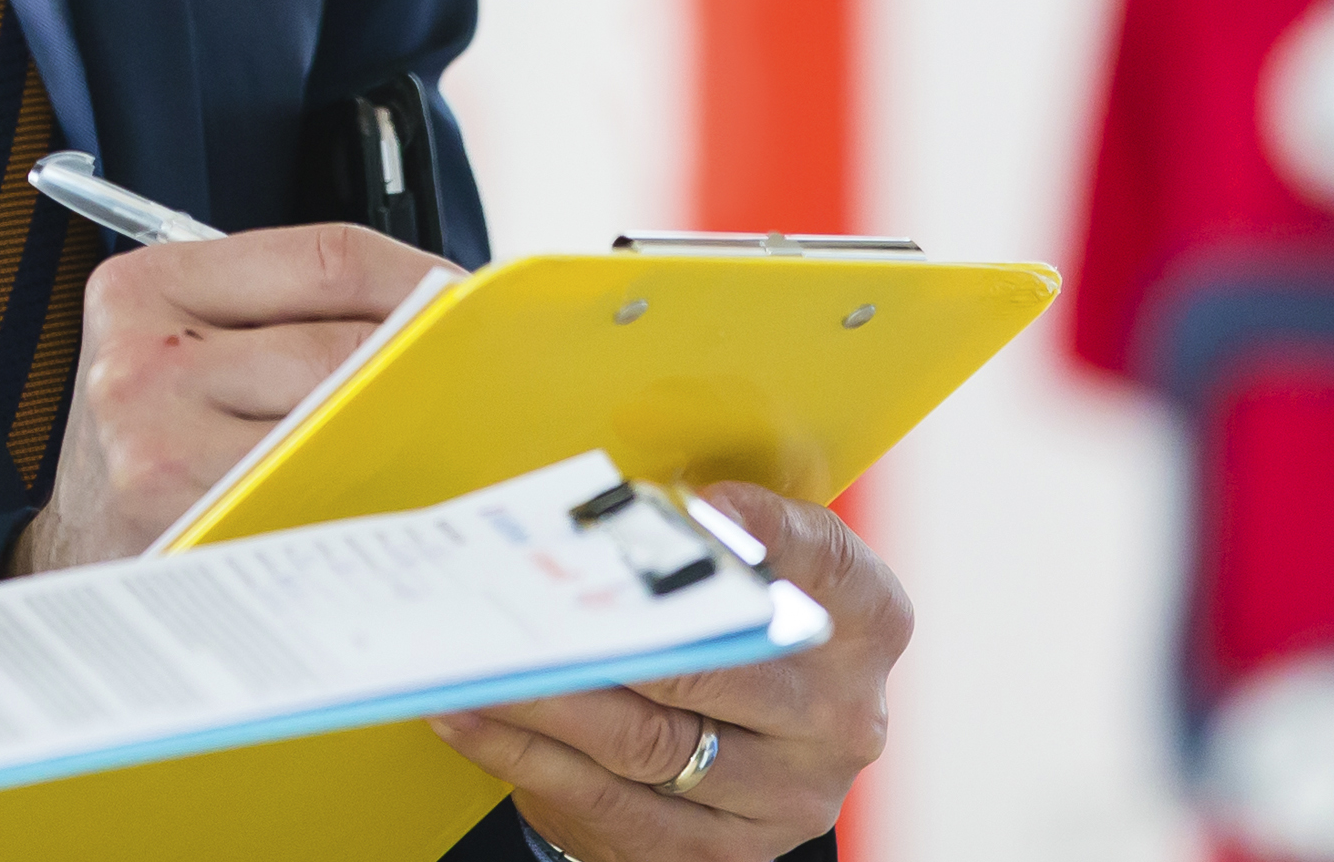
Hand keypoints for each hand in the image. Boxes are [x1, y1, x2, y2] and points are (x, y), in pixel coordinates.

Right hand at [6, 223, 458, 571]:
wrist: (80, 552)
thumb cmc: (157, 441)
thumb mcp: (185, 343)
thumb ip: (285, 312)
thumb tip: (445, 307)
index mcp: (145, 287)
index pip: (328, 257)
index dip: (422, 278)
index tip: (473, 306)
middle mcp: (141, 365)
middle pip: (344, 348)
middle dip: (427, 367)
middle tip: (483, 388)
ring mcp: (159, 453)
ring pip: (342, 427)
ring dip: (409, 436)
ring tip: (448, 444)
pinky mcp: (189, 527)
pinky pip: (324, 500)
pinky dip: (376, 497)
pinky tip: (395, 498)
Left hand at [425, 482, 909, 860]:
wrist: (741, 759)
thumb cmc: (728, 634)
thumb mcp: (741, 580)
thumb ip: (698, 548)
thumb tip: (601, 517)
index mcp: (863, 624)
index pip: (826, 564)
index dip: (766, 533)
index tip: (695, 505)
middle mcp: (841, 715)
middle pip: (713, 668)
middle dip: (608, 635)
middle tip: (527, 604)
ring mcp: (788, 794)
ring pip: (647, 742)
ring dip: (544, 700)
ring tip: (473, 660)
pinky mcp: (724, 852)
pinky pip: (610, 805)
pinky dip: (526, 757)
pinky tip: (470, 717)